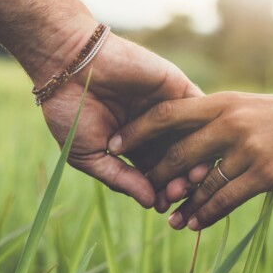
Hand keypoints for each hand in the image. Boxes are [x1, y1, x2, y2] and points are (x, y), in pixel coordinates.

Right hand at [39, 29, 207, 207]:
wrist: (68, 65)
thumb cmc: (71, 112)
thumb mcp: (90, 155)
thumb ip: (121, 179)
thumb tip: (150, 204)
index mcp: (134, 147)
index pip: (156, 176)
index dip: (161, 192)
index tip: (162, 206)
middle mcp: (154, 130)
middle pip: (178, 161)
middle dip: (180, 180)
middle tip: (179, 193)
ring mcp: (168, 109)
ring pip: (192, 140)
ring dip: (195, 159)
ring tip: (192, 177)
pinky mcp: (177, 87)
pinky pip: (199, 110)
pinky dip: (203, 129)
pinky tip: (202, 147)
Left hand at [109, 91, 272, 229]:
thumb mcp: (250, 106)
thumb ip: (218, 118)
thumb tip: (187, 138)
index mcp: (222, 101)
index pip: (167, 114)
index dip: (137, 131)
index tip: (116, 144)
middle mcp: (230, 122)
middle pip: (177, 153)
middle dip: (157, 176)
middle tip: (146, 193)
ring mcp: (247, 148)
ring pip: (200, 183)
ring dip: (181, 204)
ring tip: (168, 219)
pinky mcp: (264, 173)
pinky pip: (225, 199)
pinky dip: (206, 214)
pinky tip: (195, 224)